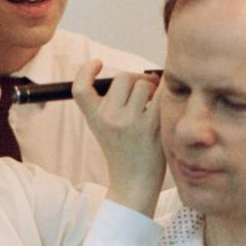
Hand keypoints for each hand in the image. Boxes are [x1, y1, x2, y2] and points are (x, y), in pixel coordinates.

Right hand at [73, 60, 163, 216]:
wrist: (134, 182)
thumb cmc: (124, 151)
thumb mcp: (104, 129)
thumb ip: (110, 104)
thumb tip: (138, 75)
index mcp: (94, 118)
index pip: (80, 88)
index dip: (86, 71)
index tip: (97, 63)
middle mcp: (109, 118)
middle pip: (123, 77)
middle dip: (136, 79)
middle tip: (144, 89)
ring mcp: (130, 122)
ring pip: (144, 84)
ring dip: (152, 87)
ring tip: (153, 102)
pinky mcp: (152, 126)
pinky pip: (161, 94)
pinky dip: (165, 93)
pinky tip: (166, 100)